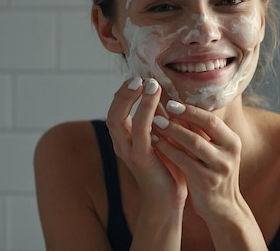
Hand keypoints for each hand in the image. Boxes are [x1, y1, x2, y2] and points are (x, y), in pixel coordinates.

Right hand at [106, 78, 187, 207]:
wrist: (166, 200)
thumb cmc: (167, 169)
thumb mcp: (161, 139)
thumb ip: (158, 120)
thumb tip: (166, 96)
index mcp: (124, 139)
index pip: (116, 110)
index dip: (124, 92)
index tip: (138, 77)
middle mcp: (121, 144)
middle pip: (112, 112)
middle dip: (124, 93)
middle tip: (138, 77)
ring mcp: (128, 151)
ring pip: (121, 119)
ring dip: (134, 99)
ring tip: (148, 84)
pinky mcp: (140, 158)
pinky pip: (140, 132)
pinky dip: (146, 114)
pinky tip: (158, 103)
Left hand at [151, 100, 243, 220]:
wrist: (222, 208)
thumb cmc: (212, 173)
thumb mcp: (215, 151)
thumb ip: (201, 132)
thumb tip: (178, 105)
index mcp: (232, 141)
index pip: (211, 119)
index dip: (191, 110)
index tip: (171, 102)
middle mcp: (229, 152)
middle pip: (206, 127)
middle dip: (182, 116)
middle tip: (160, 108)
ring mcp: (220, 168)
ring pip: (194, 143)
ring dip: (173, 131)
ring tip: (154, 123)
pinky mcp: (207, 182)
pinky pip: (185, 161)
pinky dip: (169, 150)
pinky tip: (156, 143)